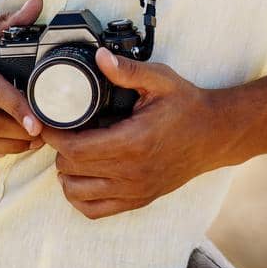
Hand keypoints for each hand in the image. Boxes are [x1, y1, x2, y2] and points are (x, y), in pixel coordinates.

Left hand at [38, 46, 244, 218]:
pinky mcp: (139, 199)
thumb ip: (127, 70)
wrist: (216, 135)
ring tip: (71, 153)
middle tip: (61, 132)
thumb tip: (99, 56)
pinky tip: (82, 178)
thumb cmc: (188, 107)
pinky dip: (80, 198)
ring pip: (77, 194)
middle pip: (71, 170)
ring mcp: (134, 190)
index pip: (75, 148)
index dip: (54, 136)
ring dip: (67, 174)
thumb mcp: (160, 80)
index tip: (50, 122)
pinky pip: (95, 211)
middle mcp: (131, 172)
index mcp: (132, 142)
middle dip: (59, 150)